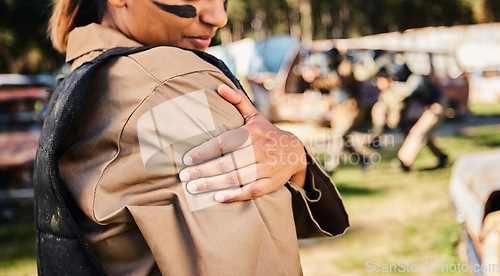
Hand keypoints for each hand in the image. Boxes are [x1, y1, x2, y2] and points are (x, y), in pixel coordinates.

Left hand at [178, 84, 306, 201]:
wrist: (296, 152)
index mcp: (252, 133)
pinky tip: (218, 198)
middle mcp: (260, 150)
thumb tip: (219, 87)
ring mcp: (267, 168)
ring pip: (237, 178)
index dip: (204, 151)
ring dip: (213, 184)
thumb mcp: (254, 116)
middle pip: (227, 163)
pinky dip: (234, 195)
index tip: (187, 158)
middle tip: (184, 177)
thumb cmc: (267, 133)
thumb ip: (238, 101)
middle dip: (203, 171)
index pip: (224, 143)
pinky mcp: (272, 183)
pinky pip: (251, 191)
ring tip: (193, 188)